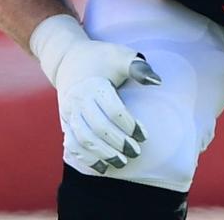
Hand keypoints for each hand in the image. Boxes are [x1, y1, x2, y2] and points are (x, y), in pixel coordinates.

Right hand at [30, 14, 161, 173]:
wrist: (68, 59)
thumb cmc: (101, 57)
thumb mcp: (120, 55)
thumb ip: (138, 67)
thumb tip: (157, 82)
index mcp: (94, 85)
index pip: (113, 110)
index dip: (129, 125)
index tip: (144, 135)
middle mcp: (78, 100)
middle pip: (98, 128)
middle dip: (118, 143)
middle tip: (136, 152)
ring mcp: (69, 112)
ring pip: (83, 139)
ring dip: (102, 154)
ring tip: (121, 162)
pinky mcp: (65, 121)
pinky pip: (72, 144)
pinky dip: (85, 158)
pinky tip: (101, 167)